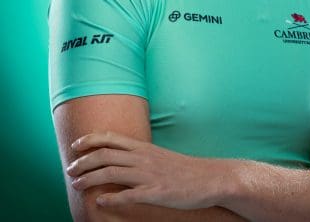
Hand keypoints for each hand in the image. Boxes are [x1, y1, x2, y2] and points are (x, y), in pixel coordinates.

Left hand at [66, 132, 229, 208]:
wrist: (208, 177)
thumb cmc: (182, 168)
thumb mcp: (159, 155)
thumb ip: (139, 156)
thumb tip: (119, 159)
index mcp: (144, 147)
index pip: (111, 138)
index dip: (90, 140)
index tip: (76, 145)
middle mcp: (143, 158)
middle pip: (105, 155)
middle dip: (83, 161)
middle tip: (70, 170)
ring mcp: (149, 175)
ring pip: (111, 173)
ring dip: (90, 179)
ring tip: (77, 185)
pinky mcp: (156, 192)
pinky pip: (128, 195)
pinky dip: (111, 199)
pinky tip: (100, 202)